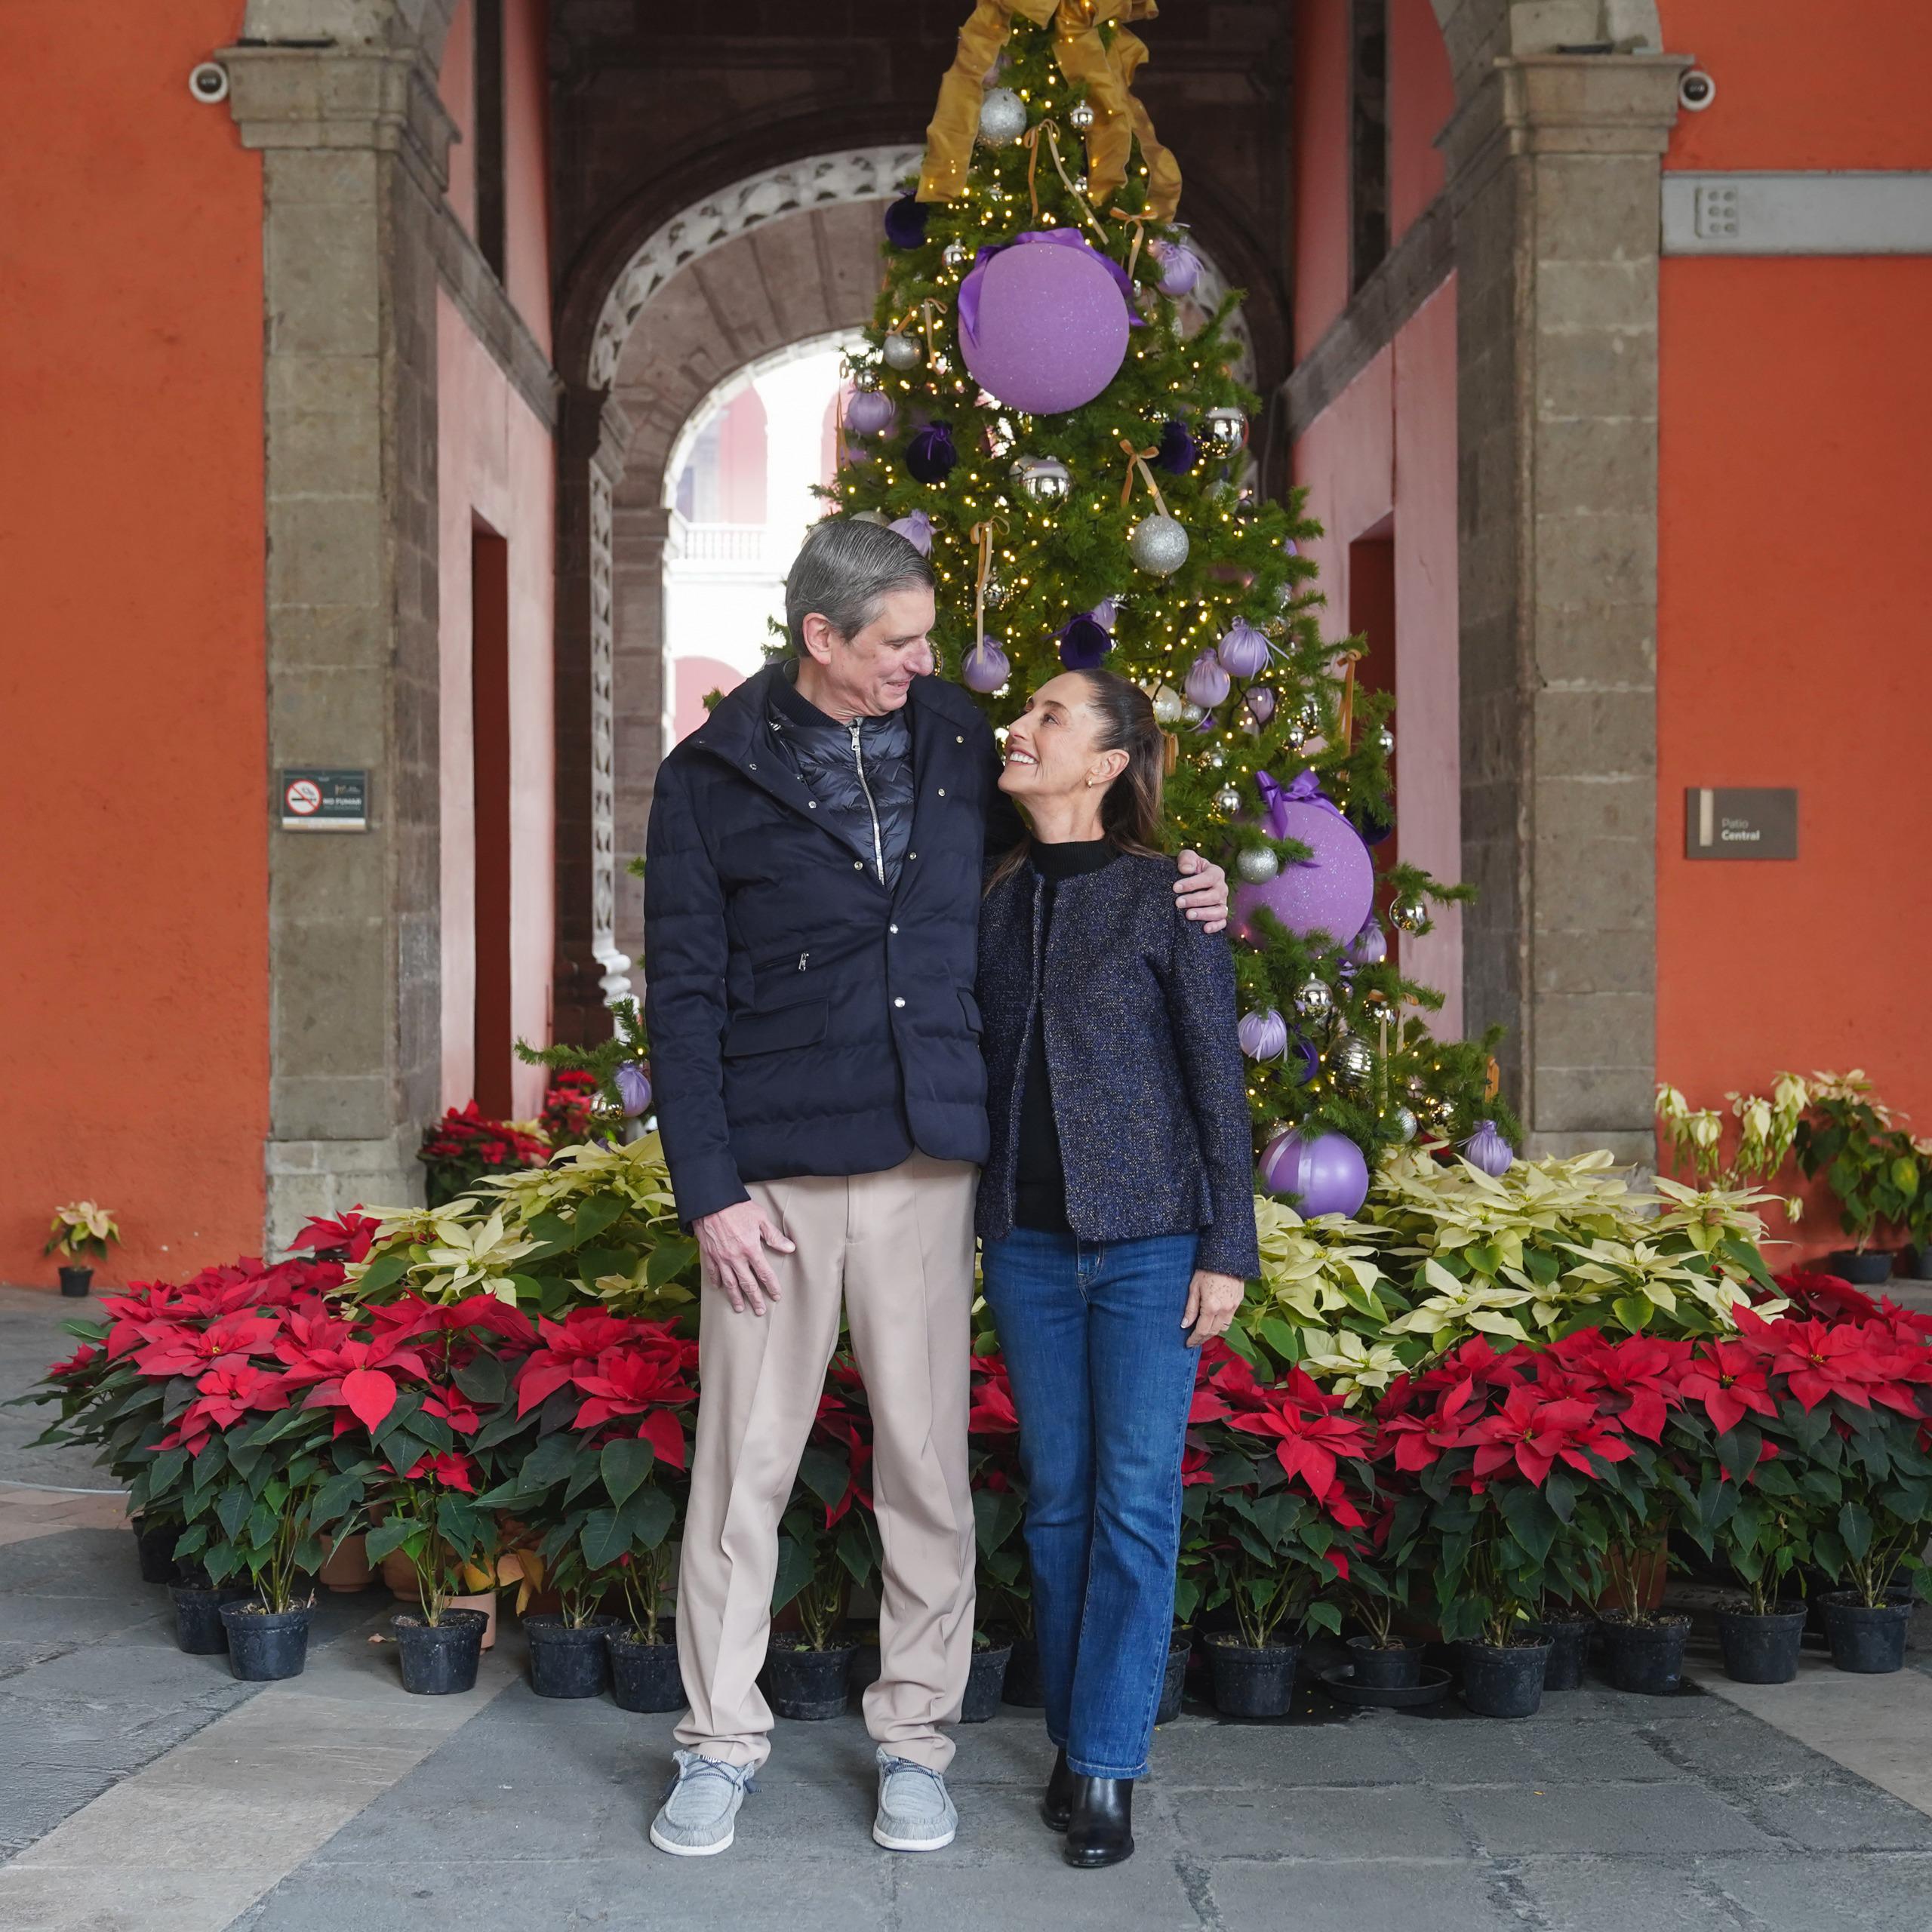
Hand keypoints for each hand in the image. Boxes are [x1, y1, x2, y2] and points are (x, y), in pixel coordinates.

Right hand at [694, 1200, 795, 1314]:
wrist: (711, 1202)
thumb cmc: (738, 1207)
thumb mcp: (760, 1219)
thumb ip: (774, 1236)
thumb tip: (790, 1248)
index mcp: (751, 1249)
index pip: (764, 1273)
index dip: (772, 1286)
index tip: (777, 1296)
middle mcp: (736, 1258)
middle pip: (747, 1283)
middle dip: (755, 1298)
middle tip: (760, 1311)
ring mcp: (721, 1258)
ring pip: (729, 1283)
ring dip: (735, 1297)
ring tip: (740, 1308)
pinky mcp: (709, 1254)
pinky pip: (713, 1272)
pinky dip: (716, 1281)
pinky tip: (719, 1288)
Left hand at [1174, 849, 1229, 933]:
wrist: (1188, 880)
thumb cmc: (1189, 868)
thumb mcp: (1186, 858)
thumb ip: (1186, 859)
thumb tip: (1187, 869)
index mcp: (1216, 873)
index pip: (1208, 878)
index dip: (1192, 883)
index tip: (1175, 888)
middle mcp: (1222, 889)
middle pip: (1213, 896)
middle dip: (1195, 900)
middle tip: (1178, 903)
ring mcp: (1222, 903)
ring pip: (1220, 911)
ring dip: (1204, 914)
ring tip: (1188, 915)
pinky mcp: (1220, 915)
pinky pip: (1222, 923)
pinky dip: (1215, 926)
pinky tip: (1204, 929)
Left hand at [1182, 1269, 1244, 1347]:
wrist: (1226, 1256)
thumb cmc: (1206, 1270)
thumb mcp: (1193, 1288)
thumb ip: (1190, 1309)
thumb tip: (1184, 1325)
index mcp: (1211, 1307)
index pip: (1202, 1331)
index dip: (1194, 1339)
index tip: (1188, 1344)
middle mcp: (1224, 1310)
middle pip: (1213, 1332)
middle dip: (1203, 1338)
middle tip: (1194, 1340)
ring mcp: (1234, 1307)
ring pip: (1223, 1327)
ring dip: (1213, 1332)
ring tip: (1203, 1331)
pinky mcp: (1239, 1302)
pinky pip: (1230, 1318)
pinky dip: (1221, 1323)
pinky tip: (1214, 1320)